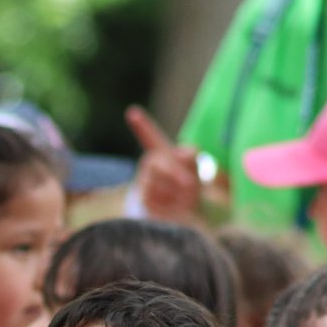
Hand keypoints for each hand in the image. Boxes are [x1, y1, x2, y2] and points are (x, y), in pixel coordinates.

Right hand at [125, 105, 201, 220]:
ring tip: (182, 199)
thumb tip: (181, 153)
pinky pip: (152, 199)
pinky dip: (168, 204)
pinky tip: (173, 206)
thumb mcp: (193, 170)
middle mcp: (149, 166)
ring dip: (174, 192)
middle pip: (153, 161)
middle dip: (173, 172)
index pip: (150, 137)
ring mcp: (143, 183)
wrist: (184, 215)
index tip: (132, 112)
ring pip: (153, 183)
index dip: (142, 126)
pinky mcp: (142, 201)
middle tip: (190, 184)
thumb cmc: (188, 187)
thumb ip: (190, 157)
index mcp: (161, 154)